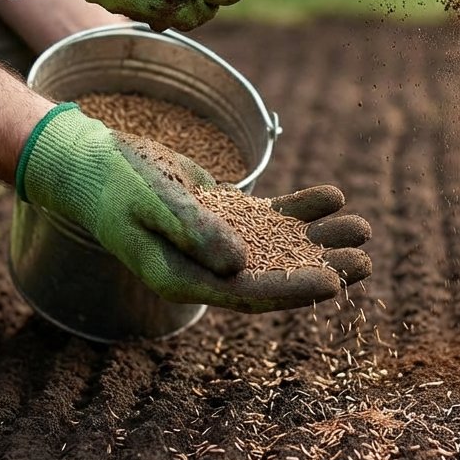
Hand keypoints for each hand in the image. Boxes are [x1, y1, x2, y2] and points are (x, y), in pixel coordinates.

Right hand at [17, 106, 370, 312]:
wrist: (94, 164)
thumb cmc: (115, 181)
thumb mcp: (151, 200)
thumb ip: (192, 229)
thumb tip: (237, 264)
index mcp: (181, 278)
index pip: (245, 294)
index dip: (291, 291)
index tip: (334, 284)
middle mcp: (204, 269)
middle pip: (273, 275)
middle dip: (321, 268)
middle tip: (365, 259)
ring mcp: (217, 244)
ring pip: (279, 246)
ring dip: (321, 239)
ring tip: (363, 228)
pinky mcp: (223, 219)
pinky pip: (270, 218)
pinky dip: (300, 209)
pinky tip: (332, 196)